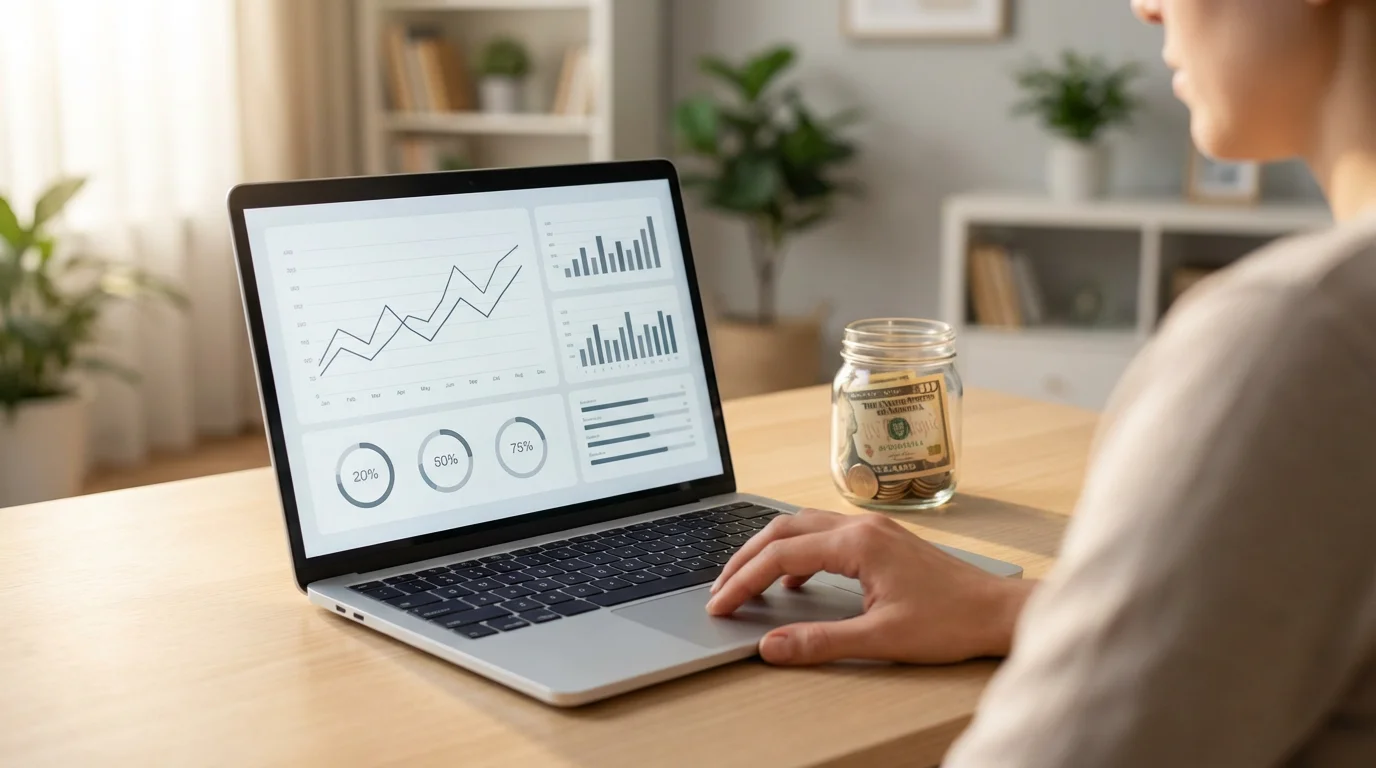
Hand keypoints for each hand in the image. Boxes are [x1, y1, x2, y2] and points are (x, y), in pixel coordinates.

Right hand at [706, 509, 1034, 665]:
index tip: (721, 604)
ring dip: (769, 551)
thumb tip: (773, 646)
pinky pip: (824, 535)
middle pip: (784, 528)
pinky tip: (795, 579)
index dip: (744, 581)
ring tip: (746, 581)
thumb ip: (820, 641)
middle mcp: (862, 526)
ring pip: (802, 526)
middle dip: (745, 558)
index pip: (781, 555)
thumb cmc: (951, 621)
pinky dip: (798, 553)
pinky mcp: (882, 539)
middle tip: (720, 589)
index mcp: (858, 542)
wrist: (997, 612)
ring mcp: (873, 529)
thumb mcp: (881, 638)